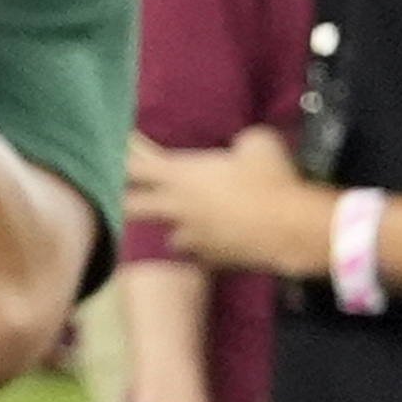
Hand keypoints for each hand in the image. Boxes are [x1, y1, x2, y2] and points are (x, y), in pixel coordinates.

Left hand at [124, 128, 339, 280]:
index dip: (121, 156)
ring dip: (172, 228)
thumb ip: (237, 143)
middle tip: (112, 197)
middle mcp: (178, 207)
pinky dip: (203, 250)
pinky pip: (201, 254)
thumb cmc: (272, 177)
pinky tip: (213, 246)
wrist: (294, 228)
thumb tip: (240, 147)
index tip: (108, 152)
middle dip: (121, 200)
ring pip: (169, 235)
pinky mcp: (214, 259)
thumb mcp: (256, 141)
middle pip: (132, 206)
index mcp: (181, 175)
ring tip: (177, 225)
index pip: (136, 164)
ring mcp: (194, 237)